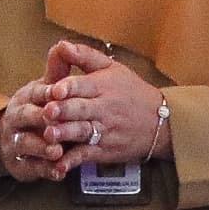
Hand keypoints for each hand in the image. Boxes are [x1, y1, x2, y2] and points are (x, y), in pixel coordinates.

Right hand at [0, 81, 67, 183]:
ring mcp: (16, 141)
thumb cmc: (37, 110)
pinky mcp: (20, 163)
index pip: (35, 92)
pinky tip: (59, 172)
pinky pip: (32, 167)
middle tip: (55, 121)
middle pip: (26, 116)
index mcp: (25, 98)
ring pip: (26, 143)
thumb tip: (62, 44)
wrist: (9, 139)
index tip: (58, 93)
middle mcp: (17, 118)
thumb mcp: (45, 89)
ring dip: (41, 147)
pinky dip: (45, 170)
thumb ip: (57, 71)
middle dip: (39, 118)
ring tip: (56, 151)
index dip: (46, 93)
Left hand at [45, 40, 165, 167]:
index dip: (69, 87)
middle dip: (64, 111)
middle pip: (81, 109)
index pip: (84, 86)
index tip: (55, 89)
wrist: (161, 123)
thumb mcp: (111, 68)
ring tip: (49, 135)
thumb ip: (84, 56)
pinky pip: (86, 156)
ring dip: (66, 134)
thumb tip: (61, 44)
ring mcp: (104, 131)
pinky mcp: (104, 151)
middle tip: (47, 111)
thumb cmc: (130, 91)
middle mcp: (103, 109)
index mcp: (103, 87)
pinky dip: (72, 161)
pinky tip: (58, 166)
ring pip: (83, 132)